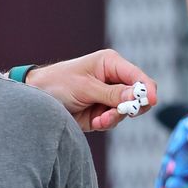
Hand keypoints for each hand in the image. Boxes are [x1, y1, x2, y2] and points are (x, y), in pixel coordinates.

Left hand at [28, 51, 156, 132]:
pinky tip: (95, 122)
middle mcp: (112, 80)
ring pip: (126, 111)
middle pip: (138, 95)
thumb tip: (137, 97)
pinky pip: (113, 121)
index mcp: (111, 64)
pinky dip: (106, 123)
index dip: (147, 88)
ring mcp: (107, 98)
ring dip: (115, 117)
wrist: (37, 100)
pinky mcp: (100, 114)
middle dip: (132, 106)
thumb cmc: (58, 84)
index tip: (150, 101)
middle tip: (124, 113)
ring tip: (100, 119)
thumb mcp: (86, 87)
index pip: (137, 76)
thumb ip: (112, 94)